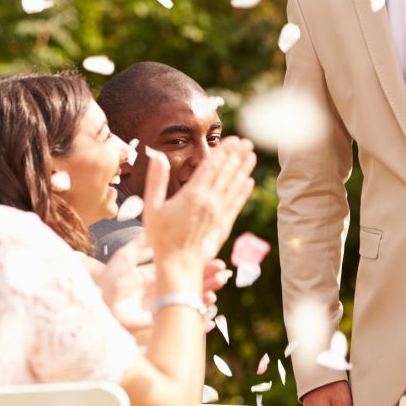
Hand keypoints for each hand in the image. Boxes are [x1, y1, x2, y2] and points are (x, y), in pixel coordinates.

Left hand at [97, 242, 228, 341]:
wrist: (95, 303)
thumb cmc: (107, 281)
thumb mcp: (124, 258)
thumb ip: (139, 246)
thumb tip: (152, 230)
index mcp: (153, 277)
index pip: (181, 269)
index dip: (197, 265)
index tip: (215, 260)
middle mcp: (158, 292)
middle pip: (188, 285)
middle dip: (206, 280)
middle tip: (223, 275)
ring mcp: (158, 309)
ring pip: (186, 302)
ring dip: (203, 299)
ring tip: (215, 295)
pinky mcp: (157, 324)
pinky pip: (180, 324)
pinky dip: (197, 324)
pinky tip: (210, 321)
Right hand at [142, 138, 257, 271]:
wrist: (179, 265)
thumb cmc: (161, 238)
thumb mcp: (152, 207)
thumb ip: (156, 180)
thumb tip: (156, 156)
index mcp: (193, 194)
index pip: (212, 166)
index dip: (223, 151)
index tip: (233, 139)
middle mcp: (210, 201)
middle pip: (226, 173)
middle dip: (237, 155)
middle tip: (247, 142)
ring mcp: (219, 213)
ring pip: (234, 186)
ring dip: (244, 169)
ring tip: (252, 155)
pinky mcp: (224, 224)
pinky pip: (237, 203)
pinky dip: (243, 191)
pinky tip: (249, 181)